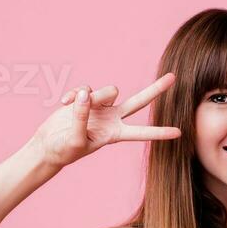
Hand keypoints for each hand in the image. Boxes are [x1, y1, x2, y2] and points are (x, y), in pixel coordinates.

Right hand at [29, 74, 181, 168]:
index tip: (179, 132)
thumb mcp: (73, 139)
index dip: (159, 133)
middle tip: (173, 77)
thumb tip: (87, 93)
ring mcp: (101, 107)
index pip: (141, 134)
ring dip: (93, 96)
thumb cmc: (63, 150)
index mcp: (114, 134)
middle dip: (155, 90)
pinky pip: (85, 88)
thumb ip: (81, 117)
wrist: (47, 145)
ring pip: (107, 91)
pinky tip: (63, 103)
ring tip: (73, 106)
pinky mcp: (86, 99)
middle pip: (139, 102)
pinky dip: (73, 94)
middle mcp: (112, 119)